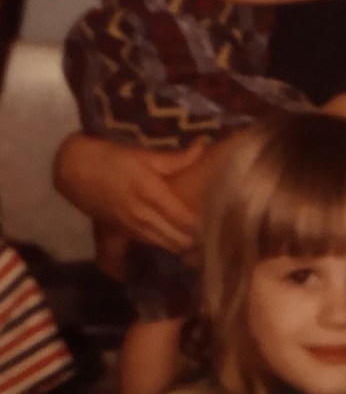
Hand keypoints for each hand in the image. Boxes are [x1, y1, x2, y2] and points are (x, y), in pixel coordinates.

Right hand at [53, 134, 203, 252]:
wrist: (77, 171)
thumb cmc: (114, 158)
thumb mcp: (145, 154)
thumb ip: (175, 158)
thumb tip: (202, 147)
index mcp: (151, 193)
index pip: (184, 219)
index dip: (202, 225)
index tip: (220, 222)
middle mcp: (142, 215)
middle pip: (177, 238)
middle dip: (197, 240)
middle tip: (216, 234)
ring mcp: (132, 227)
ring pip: (165, 245)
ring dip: (183, 245)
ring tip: (203, 243)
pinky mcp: (124, 233)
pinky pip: (151, 244)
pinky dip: (167, 245)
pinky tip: (180, 243)